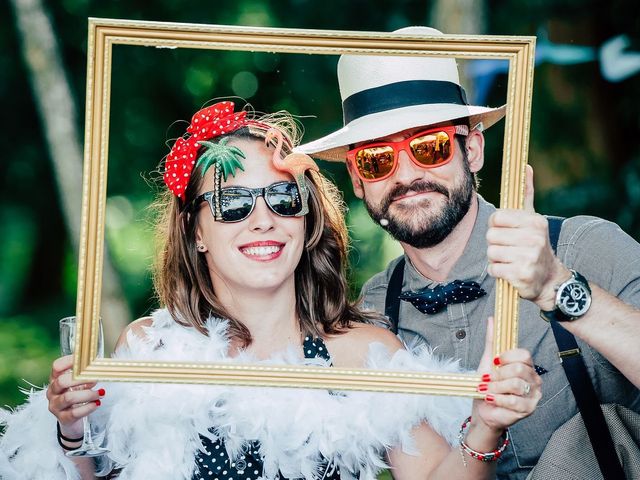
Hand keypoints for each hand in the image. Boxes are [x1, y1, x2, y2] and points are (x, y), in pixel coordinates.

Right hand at [46, 355, 103, 437]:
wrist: (71, 419)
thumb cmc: (76, 396)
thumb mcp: (79, 384)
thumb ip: (86, 375)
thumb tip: (97, 369)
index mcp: (55, 380)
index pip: (57, 366)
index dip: (70, 361)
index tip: (86, 360)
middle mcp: (53, 392)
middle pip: (61, 381)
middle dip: (80, 378)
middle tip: (95, 378)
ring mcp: (56, 406)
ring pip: (69, 398)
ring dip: (88, 394)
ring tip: (100, 393)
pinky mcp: (63, 418)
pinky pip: (74, 413)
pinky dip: (88, 407)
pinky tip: (96, 403)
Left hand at [472, 317, 541, 432]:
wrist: (484, 410)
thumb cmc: (487, 386)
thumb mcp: (487, 361)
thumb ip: (491, 340)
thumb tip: (491, 319)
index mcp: (526, 365)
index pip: (524, 354)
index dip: (506, 357)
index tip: (494, 362)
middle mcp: (534, 379)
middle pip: (519, 369)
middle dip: (498, 375)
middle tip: (488, 380)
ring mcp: (534, 395)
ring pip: (515, 385)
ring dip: (495, 388)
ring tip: (488, 391)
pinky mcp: (529, 409)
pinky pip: (513, 401)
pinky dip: (497, 399)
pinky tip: (492, 399)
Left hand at [486, 165, 570, 309]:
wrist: (550, 280)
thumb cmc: (535, 246)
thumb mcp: (534, 219)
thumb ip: (526, 194)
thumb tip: (525, 166)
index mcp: (535, 222)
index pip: (496, 218)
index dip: (496, 226)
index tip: (506, 232)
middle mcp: (534, 238)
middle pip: (491, 236)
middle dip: (496, 244)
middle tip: (510, 249)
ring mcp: (529, 257)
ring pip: (491, 252)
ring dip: (497, 259)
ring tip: (511, 260)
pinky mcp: (521, 275)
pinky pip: (494, 269)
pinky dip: (498, 272)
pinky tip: (511, 272)